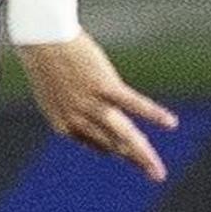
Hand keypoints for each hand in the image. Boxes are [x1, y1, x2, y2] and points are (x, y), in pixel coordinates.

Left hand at [16, 31, 178, 181]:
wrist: (39, 36)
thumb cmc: (45, 60)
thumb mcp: (52, 91)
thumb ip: (69, 109)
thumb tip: (88, 120)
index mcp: (62, 123)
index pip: (95, 144)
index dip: (113, 148)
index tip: (126, 151)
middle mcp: (77, 118)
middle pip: (113, 145)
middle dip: (135, 159)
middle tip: (156, 175)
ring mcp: (91, 103)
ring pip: (122, 134)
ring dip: (143, 155)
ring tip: (158, 171)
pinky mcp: (104, 85)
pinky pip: (133, 103)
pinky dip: (153, 114)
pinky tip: (171, 122)